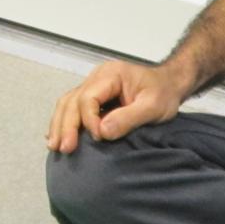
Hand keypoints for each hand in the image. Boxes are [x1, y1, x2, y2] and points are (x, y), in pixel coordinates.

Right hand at [45, 60, 189, 153]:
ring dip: (60, 125)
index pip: (88, 97)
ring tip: (55, 147)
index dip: (89, 119)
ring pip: (68, 104)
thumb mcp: (153, 107)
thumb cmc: (164, 93)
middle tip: (65, 148)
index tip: (99, 138)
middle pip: (72, 101)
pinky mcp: (94, 97)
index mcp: (111, 75)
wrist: (170, 85)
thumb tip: (102, 132)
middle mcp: (97, 77)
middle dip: (66, 126)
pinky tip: (57, 137)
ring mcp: (93, 85)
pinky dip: (64, 123)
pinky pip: (73, 108)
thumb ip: (129, 118)